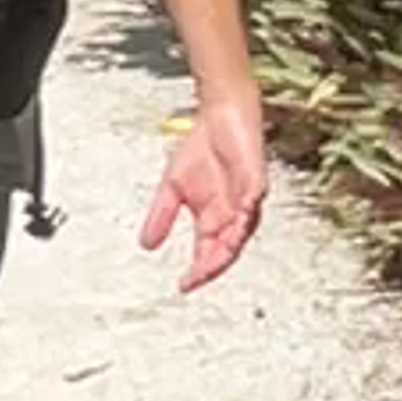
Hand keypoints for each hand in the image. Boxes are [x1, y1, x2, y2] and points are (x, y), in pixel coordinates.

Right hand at [143, 88, 268, 292]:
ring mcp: (245, 199)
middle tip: (198, 278)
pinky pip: (253, 201)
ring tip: (215, 260)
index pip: (209, 253)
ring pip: (241, 232)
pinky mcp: (255, 181)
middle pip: (226, 249)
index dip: (198, 272)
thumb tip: (146, 244)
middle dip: (212, 266)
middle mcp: (232, 214)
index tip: (184, 285)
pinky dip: (246, 212)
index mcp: (214, 218)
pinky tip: (239, 220)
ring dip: (229, 247)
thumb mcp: (173, 187)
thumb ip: (162, 216)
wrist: (220, 115)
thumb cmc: (204, 147)